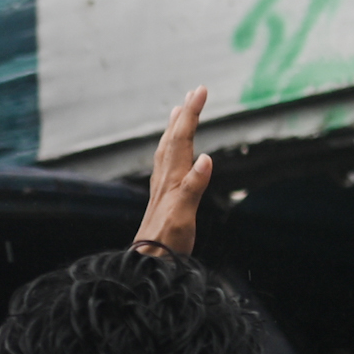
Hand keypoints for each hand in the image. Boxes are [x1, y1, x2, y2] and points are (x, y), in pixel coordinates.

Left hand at [134, 87, 212, 253]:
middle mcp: (166, 179)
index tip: (201, 90)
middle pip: (174, 138)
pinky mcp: (163, 199)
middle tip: (194, 92)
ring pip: (167, 150)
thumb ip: (193, 187)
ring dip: (175, 129)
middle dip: (185, 114)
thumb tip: (206, 158)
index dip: (192, 113)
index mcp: (173, 179)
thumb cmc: (167, 242)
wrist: (148, 263)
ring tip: (178, 112)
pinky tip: (173, 155)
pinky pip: (166, 165)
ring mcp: (162, 188)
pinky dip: (172, 151)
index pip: (183, 138)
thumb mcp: (183, 215)